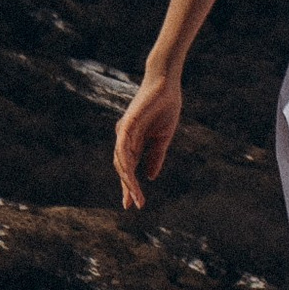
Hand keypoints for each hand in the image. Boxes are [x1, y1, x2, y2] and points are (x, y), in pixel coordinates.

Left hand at [113, 68, 183, 209]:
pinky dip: (125, 161)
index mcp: (134, 142)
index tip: (134, 205)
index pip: (129, 168)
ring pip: (121, 160)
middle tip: (134, 205)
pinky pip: (123, 146)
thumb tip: (149, 176)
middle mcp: (125, 138)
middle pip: (122, 168)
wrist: (167, 84)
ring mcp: (125, 131)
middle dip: (128, 187)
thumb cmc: (165, 108)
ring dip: (127, 179)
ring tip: (135, 195)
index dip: (130, 186)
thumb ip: (155, 156)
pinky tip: (129, 174)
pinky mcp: (128, 123)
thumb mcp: (162, 138)